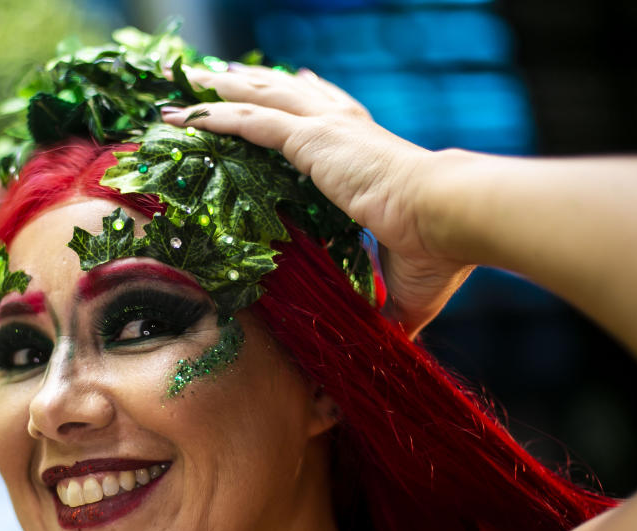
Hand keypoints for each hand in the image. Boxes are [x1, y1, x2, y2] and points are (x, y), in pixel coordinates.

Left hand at [162, 65, 472, 337]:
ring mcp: (327, 130)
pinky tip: (190, 116)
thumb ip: (390, 307)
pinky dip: (217, 117)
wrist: (446, 218)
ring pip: (264, 98)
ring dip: (226, 92)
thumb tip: (395, 346)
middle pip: (290, 96)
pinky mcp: (312, 138)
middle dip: (257, 85)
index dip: (310, 100)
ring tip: (198, 82)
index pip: (331, 114)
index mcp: (368, 152)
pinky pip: (252, 121)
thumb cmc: (438, 250)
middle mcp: (346, 129)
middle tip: (225, 78)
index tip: (298, 86)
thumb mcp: (408, 283)